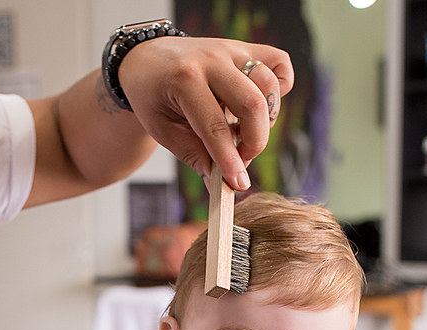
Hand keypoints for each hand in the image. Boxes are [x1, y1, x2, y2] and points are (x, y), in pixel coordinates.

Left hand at [117, 36, 294, 190]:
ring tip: (242, 132)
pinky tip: (260, 103)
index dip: (229, 159)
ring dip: (266, 119)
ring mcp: (231, 50)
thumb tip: (220, 185)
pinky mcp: (245, 48)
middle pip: (252, 103)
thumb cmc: (152, 96)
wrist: (146, 59)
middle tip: (240, 159)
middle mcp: (212, 59)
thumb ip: (193, 155)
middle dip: (254, 142)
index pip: (214, 126)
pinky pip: (280, 62)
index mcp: (184, 79)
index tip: (238, 183)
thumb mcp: (162, 130)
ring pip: (269, 85)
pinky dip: (281, 86)